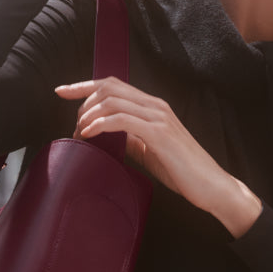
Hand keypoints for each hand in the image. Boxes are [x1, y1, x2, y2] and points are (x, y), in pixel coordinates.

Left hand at [55, 77, 262, 237]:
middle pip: (108, 87)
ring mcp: (158, 118)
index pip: (113, 85)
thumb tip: (108, 138)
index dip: (84, 85)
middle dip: (82, 101)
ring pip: (112, 100)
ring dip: (89, 114)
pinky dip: (100, 124)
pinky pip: (121, 120)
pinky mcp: (159, 133)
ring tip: (79, 133)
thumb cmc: (183, 172)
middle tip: (73, 126)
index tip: (61, 91)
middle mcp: (155, 106)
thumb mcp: (150, 152)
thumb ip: (131, 140)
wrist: (211, 186)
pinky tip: (89, 134)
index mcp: (152, 107)